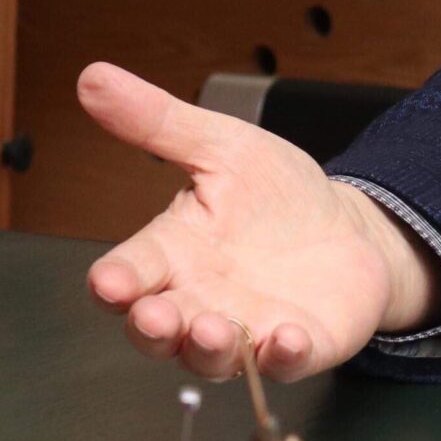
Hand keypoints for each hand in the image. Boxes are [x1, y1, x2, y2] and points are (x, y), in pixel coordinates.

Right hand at [77, 61, 440, 379]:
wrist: (346, 228)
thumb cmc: (274, 196)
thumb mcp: (221, 146)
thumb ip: (158, 122)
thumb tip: (94, 78)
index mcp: (174, 252)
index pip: (131, 270)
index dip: (115, 280)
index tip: (107, 282)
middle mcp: (200, 300)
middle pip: (159, 329)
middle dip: (153, 327)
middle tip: (155, 316)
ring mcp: (247, 329)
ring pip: (212, 356)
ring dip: (210, 348)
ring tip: (215, 330)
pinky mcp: (297, 345)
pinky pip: (283, 362)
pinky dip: (283, 356)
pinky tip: (286, 338)